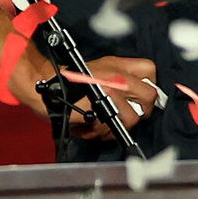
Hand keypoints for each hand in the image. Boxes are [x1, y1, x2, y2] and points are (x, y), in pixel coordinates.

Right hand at [25, 55, 159, 140]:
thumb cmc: (74, 78)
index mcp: (118, 65)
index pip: (150, 70)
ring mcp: (107, 96)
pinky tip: (94, 126)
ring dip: (121, 125)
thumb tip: (148, 92)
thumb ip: (125, 74)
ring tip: (107, 122)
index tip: (143, 95)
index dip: (151, 84)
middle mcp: (115, 79)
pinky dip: (103, 133)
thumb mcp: (103, 66)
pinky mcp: (96, 113)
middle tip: (132, 114)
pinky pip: (111, 130)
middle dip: (143, 110)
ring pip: (131, 119)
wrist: (47, 85)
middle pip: (149, 97)